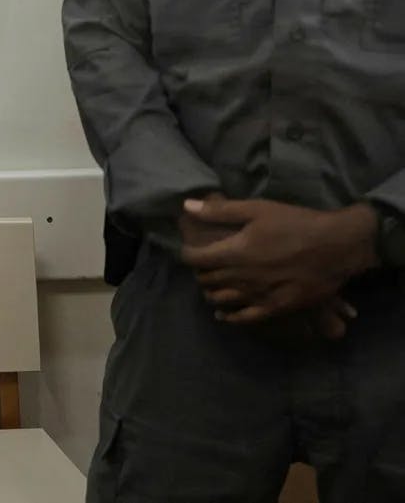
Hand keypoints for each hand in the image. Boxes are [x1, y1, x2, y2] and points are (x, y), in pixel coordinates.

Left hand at [179, 196, 378, 325]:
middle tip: (204, 264)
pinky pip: (245, 318)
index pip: (195, 259)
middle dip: (200, 271)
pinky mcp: (275, 308)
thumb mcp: (257, 209)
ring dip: (212, 291)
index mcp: (233, 253)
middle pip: (206, 280)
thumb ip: (219, 211)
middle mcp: (241, 278)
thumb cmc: (295, 223)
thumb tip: (187, 206)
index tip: (191, 249)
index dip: (188, 253)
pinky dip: (230, 316)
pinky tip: (224, 314)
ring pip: (221, 299)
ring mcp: (258, 295)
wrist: (337, 246)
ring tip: (212, 285)